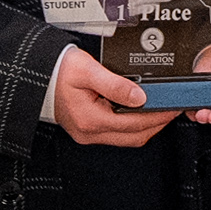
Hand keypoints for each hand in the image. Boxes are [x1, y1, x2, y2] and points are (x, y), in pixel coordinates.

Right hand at [48, 46, 178, 148]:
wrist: (37, 76)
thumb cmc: (58, 71)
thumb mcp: (88, 71)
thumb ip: (115, 84)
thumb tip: (141, 96)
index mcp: (91, 119)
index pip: (135, 123)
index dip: (158, 115)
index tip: (173, 106)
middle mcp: (90, 132)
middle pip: (134, 136)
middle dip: (157, 123)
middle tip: (173, 108)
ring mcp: (89, 134)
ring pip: (127, 138)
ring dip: (147, 126)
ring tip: (162, 108)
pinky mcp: (88, 130)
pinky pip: (118, 133)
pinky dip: (134, 125)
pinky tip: (141, 112)